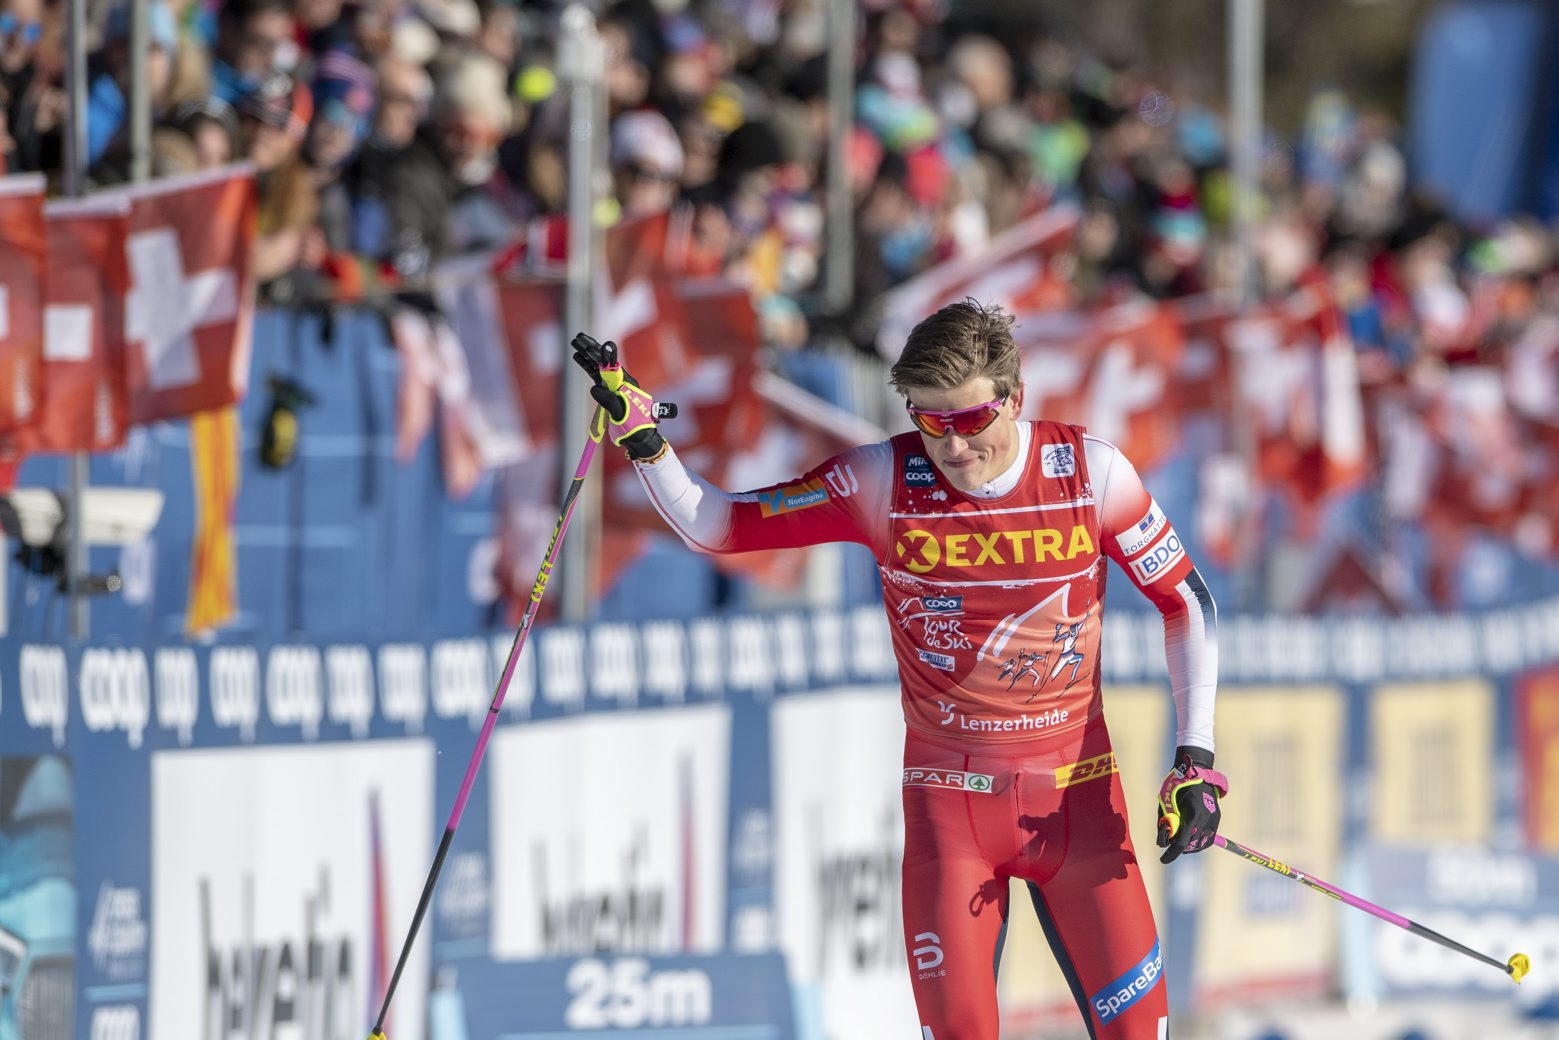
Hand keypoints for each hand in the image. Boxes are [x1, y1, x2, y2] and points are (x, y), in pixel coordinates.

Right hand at [569, 332, 674, 459]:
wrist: (640, 438)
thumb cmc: (635, 427)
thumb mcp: (622, 415)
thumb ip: (609, 401)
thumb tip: (594, 389)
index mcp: (626, 384)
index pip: (611, 365)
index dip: (599, 354)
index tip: (589, 345)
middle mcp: (620, 382)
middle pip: (604, 362)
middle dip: (591, 350)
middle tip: (579, 338)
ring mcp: (614, 387)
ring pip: (599, 368)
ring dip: (588, 357)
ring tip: (577, 346)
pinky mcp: (609, 393)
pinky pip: (597, 377)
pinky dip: (588, 367)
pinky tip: (580, 359)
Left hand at [1156, 746, 1227, 863]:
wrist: (1196, 774)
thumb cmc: (1176, 787)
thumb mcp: (1165, 804)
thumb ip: (1163, 824)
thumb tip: (1161, 844)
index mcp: (1193, 813)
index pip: (1183, 841)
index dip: (1172, 853)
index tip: (1162, 860)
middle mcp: (1206, 818)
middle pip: (1192, 844)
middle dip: (1178, 848)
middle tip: (1169, 843)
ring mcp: (1214, 819)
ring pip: (1201, 844)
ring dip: (1188, 847)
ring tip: (1178, 840)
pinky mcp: (1216, 819)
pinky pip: (1208, 839)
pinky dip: (1197, 842)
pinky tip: (1189, 839)